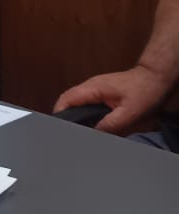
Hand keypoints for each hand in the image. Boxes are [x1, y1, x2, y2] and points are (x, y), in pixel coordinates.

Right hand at [54, 64, 177, 133]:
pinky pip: (85, 103)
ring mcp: (95, 88)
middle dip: (64, 117)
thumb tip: (92, 135)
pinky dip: (82, 114)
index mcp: (93, 88)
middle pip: (68, 101)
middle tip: (65, 134)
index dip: (59, 113)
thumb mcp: (129, 113)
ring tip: (74, 133)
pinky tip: (88, 126)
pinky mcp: (101, 92)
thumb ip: (109, 125)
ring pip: (76, 102)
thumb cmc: (144, 91)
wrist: (155, 77)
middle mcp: (90, 86)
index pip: (67, 99)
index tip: (57, 129)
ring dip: (73, 116)